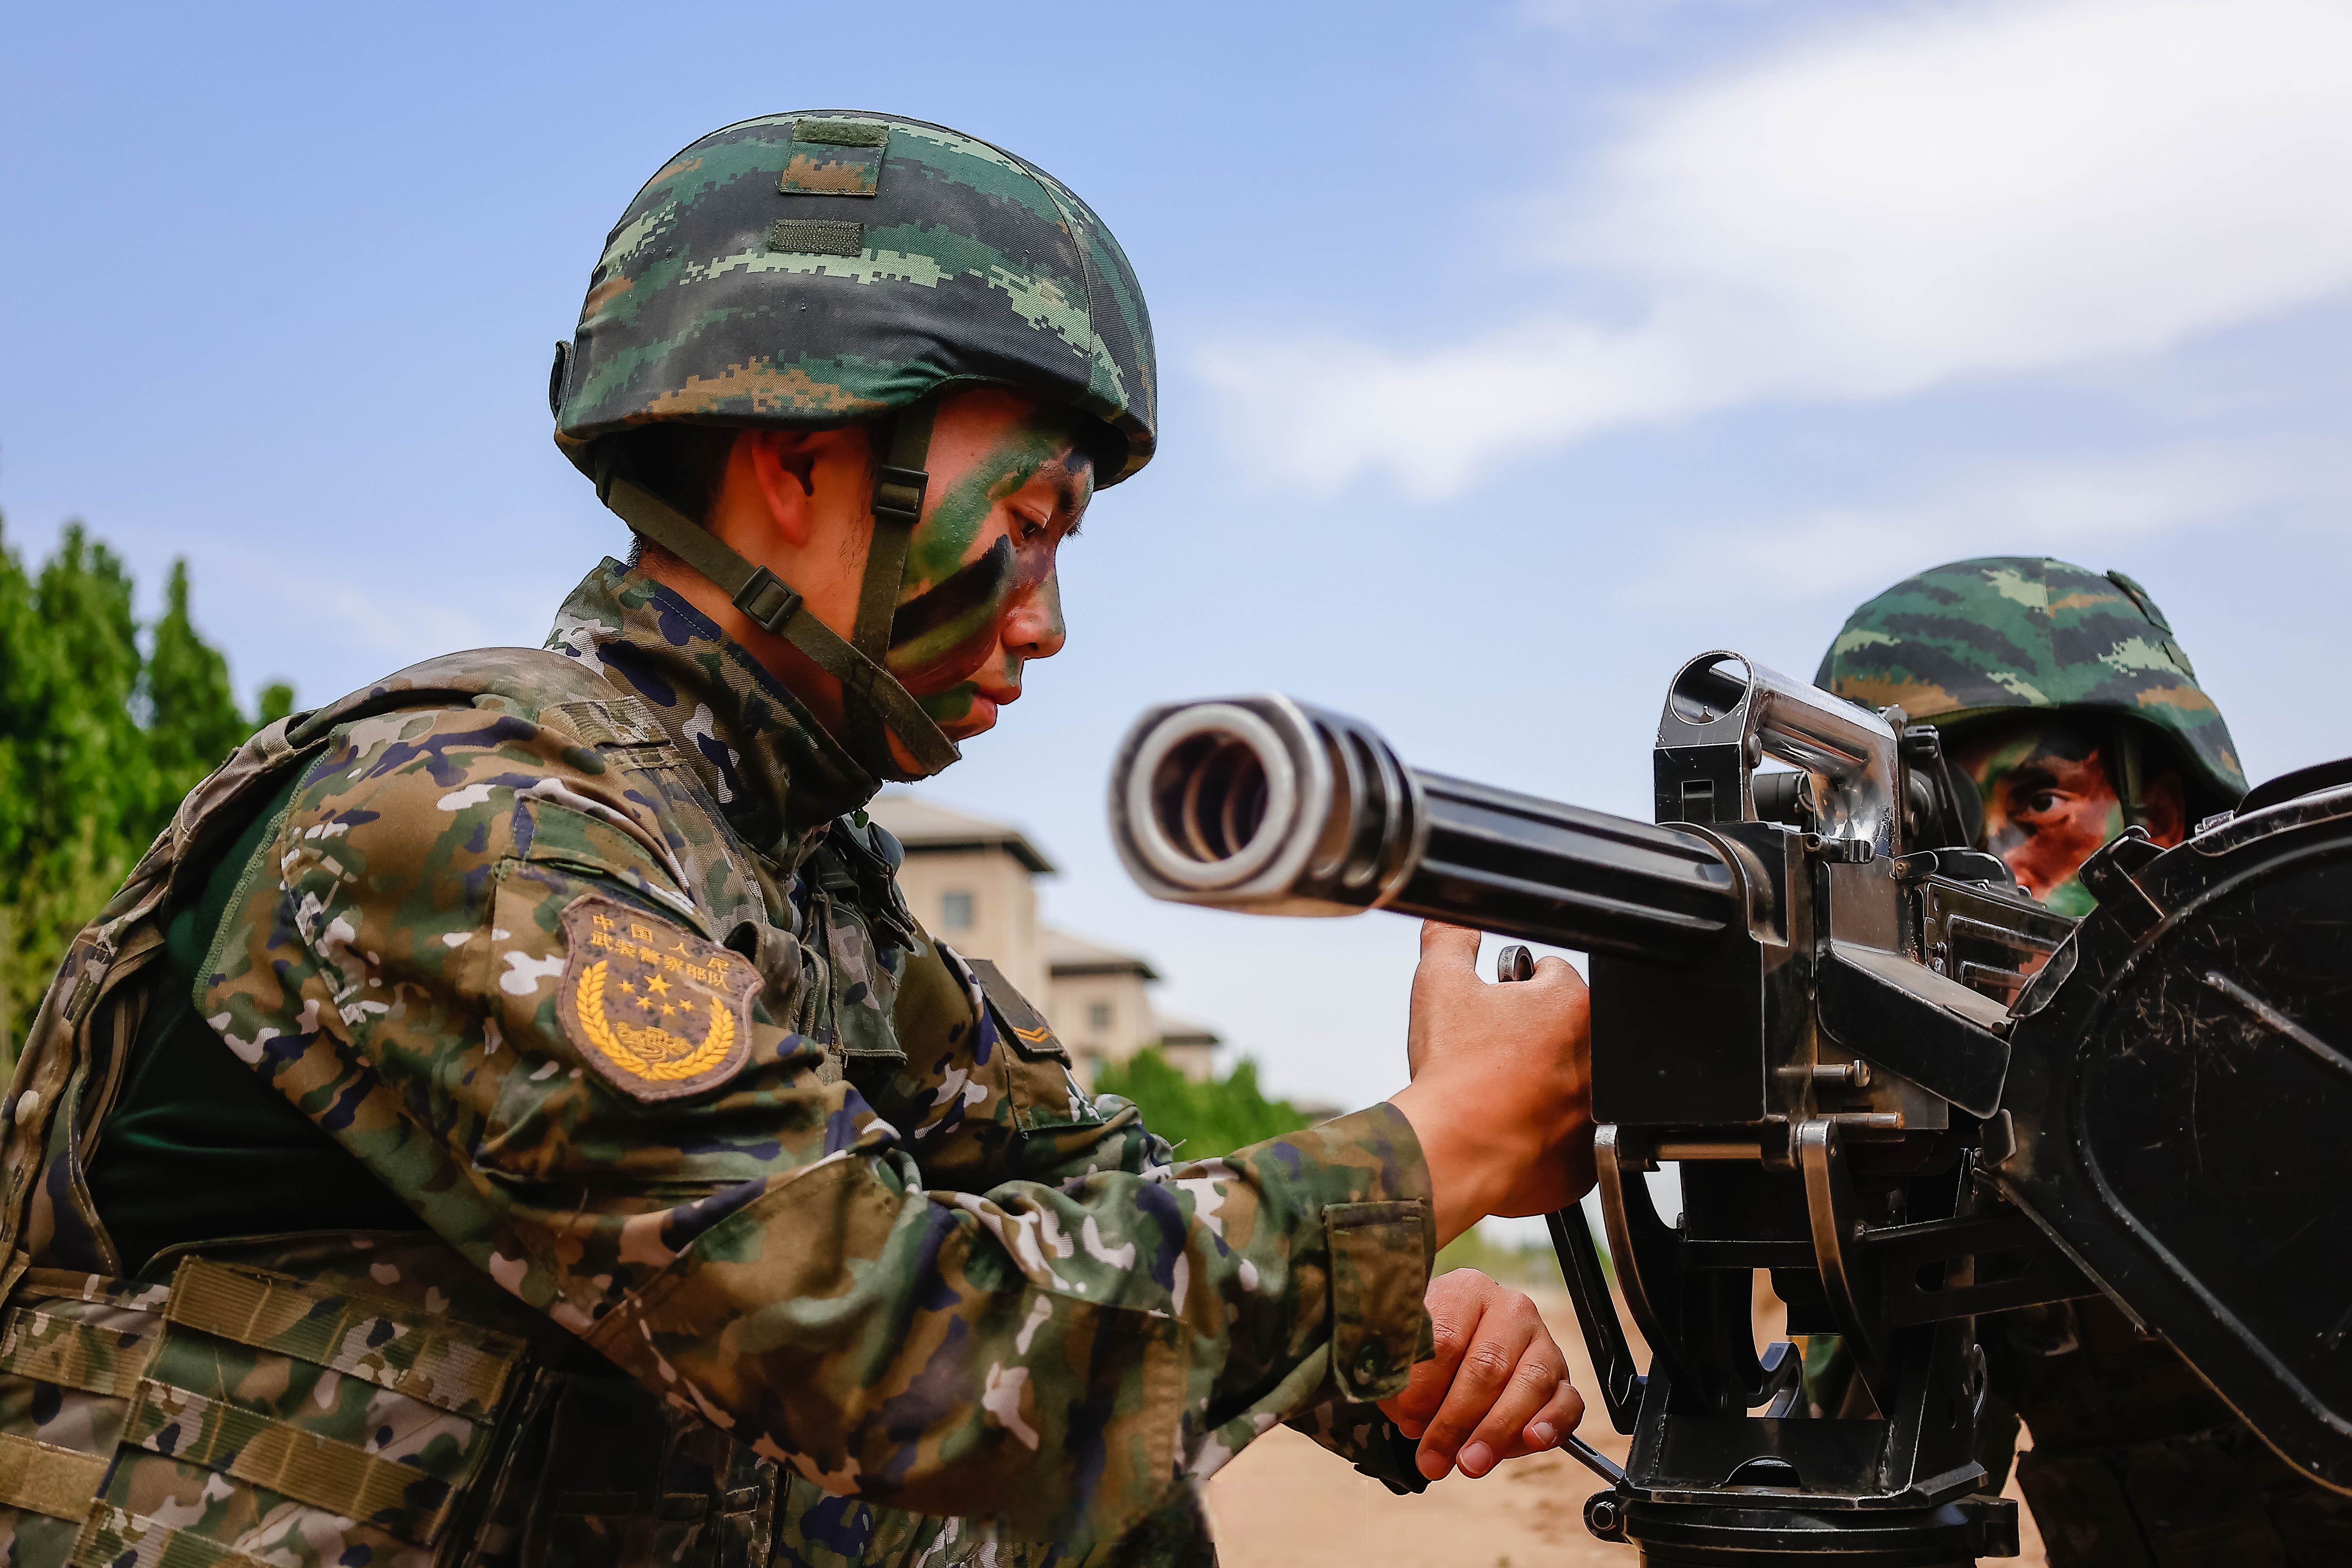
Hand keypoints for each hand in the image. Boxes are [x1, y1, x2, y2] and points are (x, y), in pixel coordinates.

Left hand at [1379, 1269, 1584, 1479]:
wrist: (1455, 1360)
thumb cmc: (1426, 1359)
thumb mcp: (1405, 1361)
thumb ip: (1405, 1380)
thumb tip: (1412, 1418)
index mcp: (1466, 1291)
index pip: (1446, 1340)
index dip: (1425, 1388)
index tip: (1408, 1421)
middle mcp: (1511, 1309)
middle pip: (1488, 1365)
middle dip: (1457, 1420)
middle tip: (1433, 1459)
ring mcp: (1543, 1342)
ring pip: (1529, 1384)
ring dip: (1497, 1431)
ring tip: (1470, 1464)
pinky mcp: (1563, 1377)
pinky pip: (1567, 1401)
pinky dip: (1552, 1423)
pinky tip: (1533, 1440)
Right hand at [1389, 922, 1593, 1243]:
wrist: (1447, 1151)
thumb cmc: (1451, 1072)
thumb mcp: (1440, 984)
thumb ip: (1450, 937)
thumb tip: (1451, 916)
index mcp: (1573, 1004)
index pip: (1552, 974)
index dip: (1516, 986)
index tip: (1497, 1008)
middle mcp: (1599, 1055)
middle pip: (1566, 1027)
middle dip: (1535, 1032)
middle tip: (1494, 1049)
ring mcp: (1598, 1110)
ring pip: (1570, 1080)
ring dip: (1544, 1080)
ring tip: (1500, 1089)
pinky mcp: (1587, 1158)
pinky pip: (1569, 1135)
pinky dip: (1546, 1132)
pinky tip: (1511, 1127)